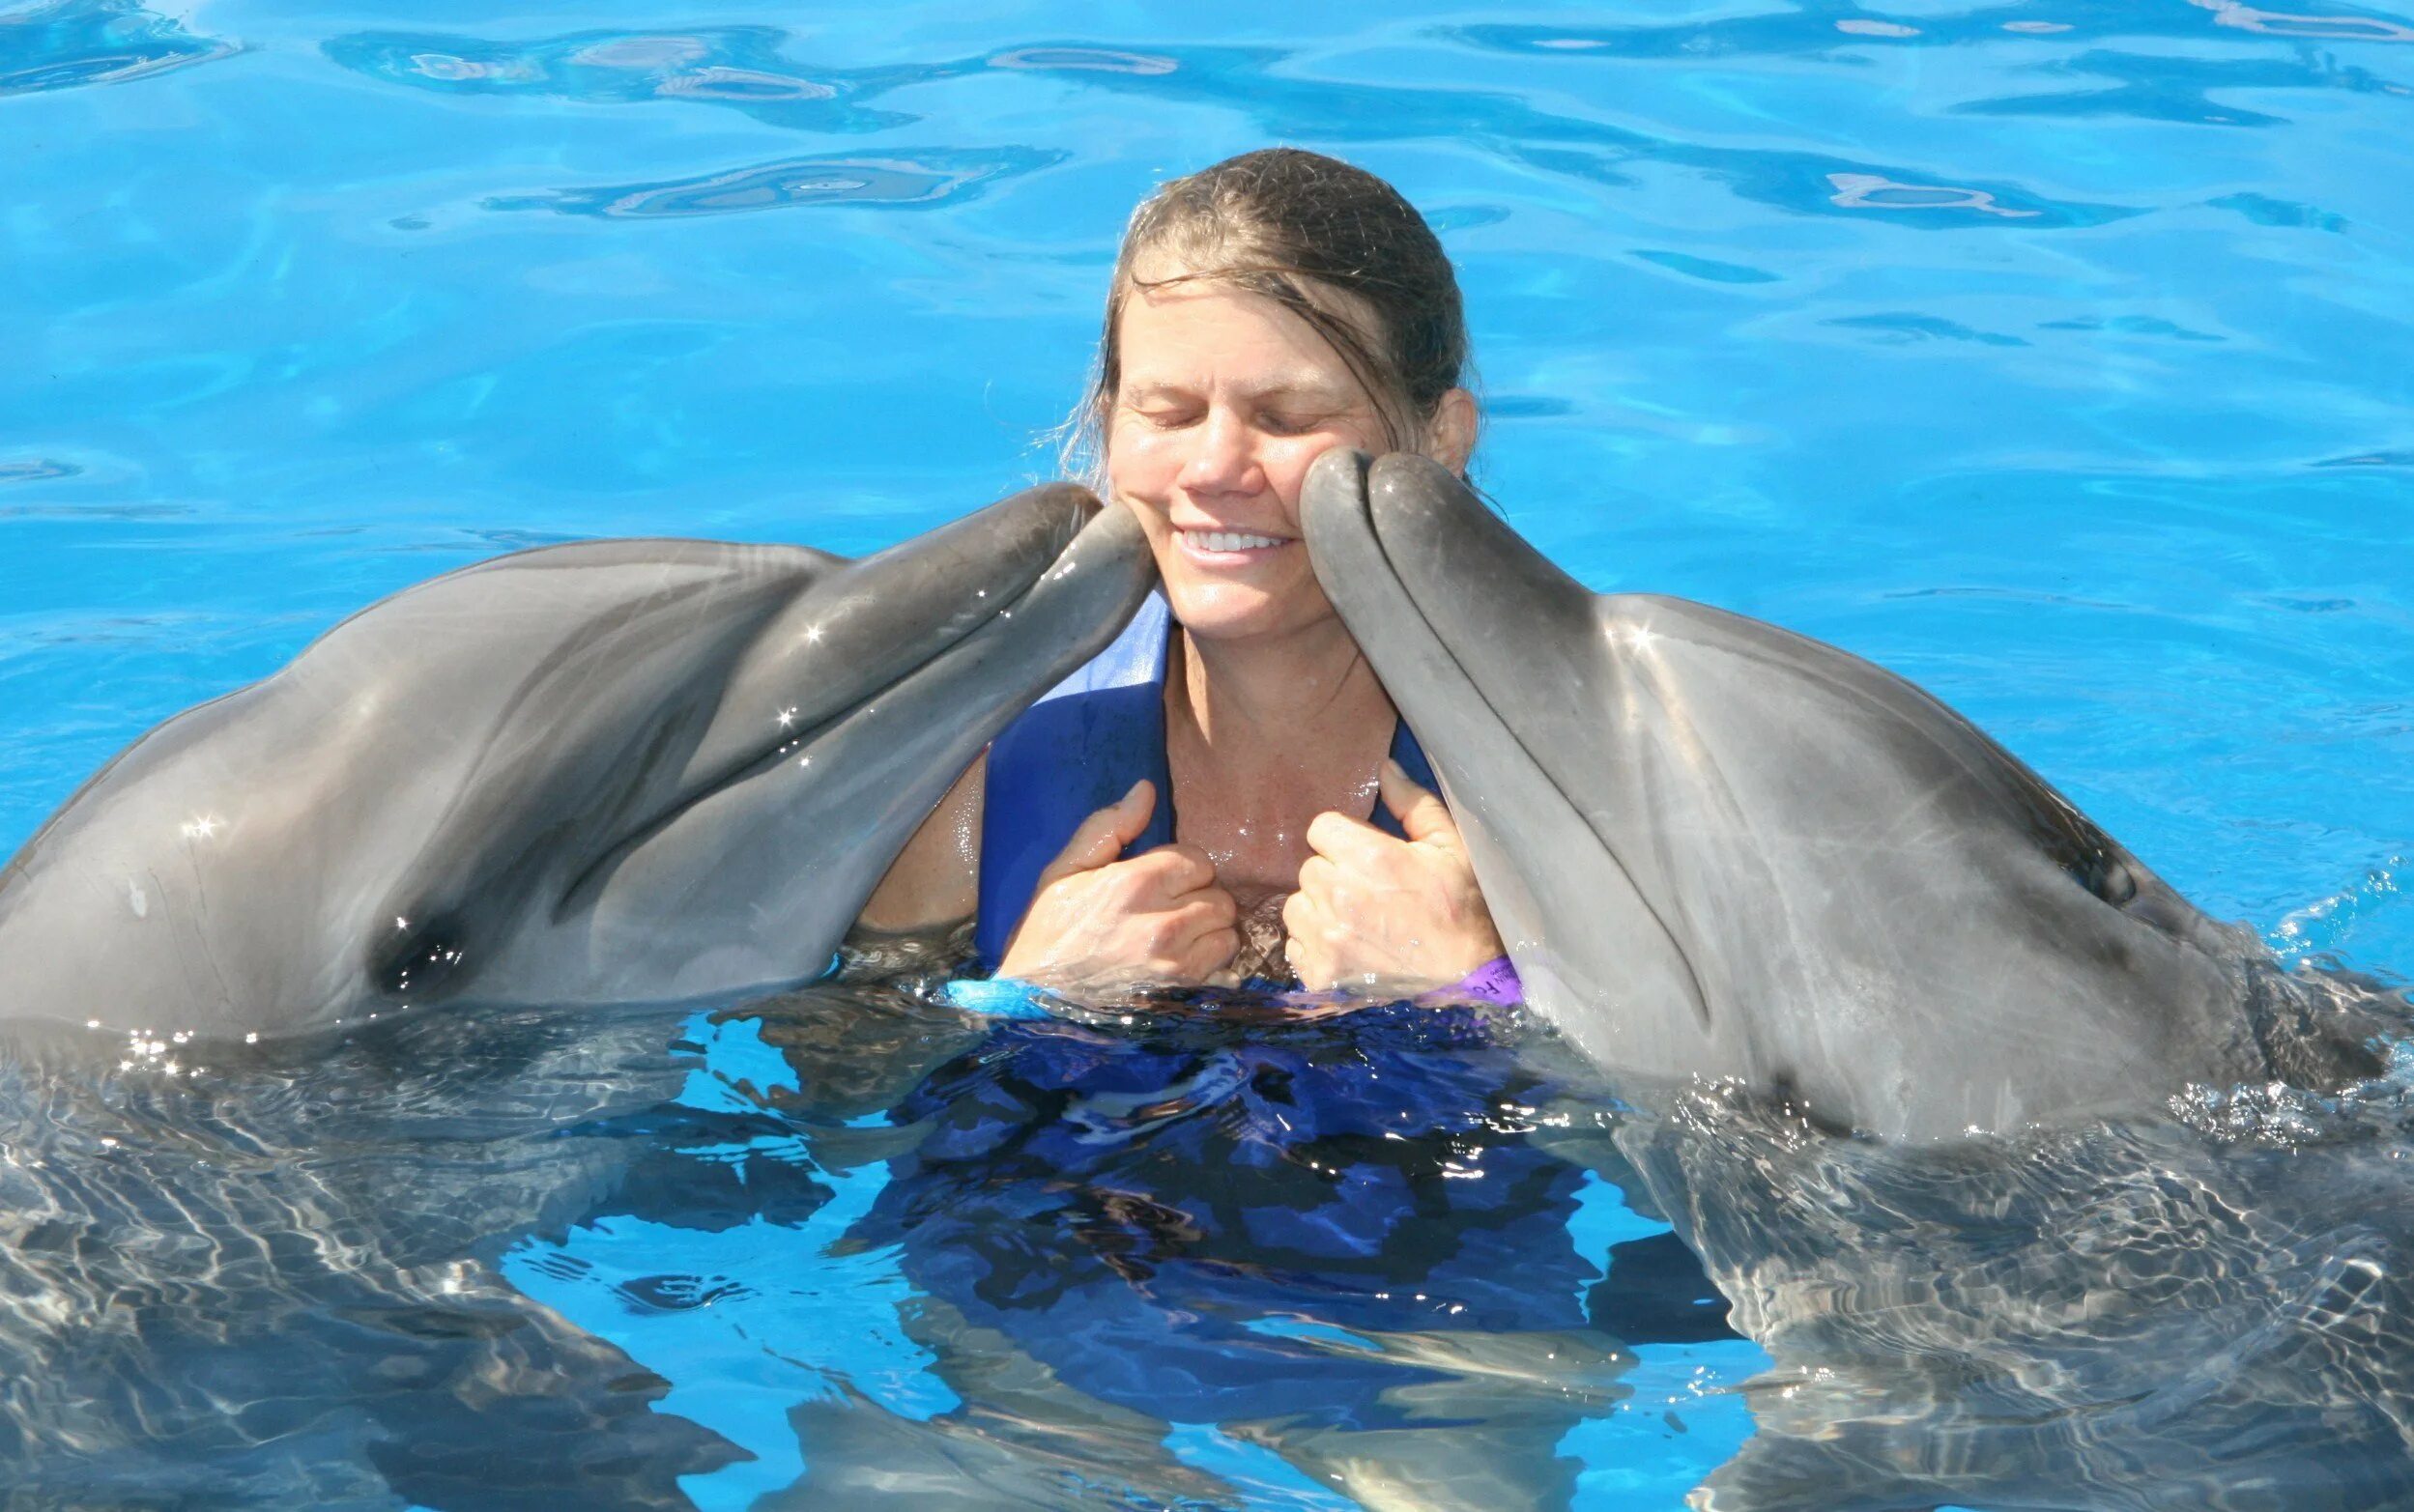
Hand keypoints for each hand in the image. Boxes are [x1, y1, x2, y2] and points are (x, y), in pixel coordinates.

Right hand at [997, 779, 1240, 991]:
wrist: (1032, 1006)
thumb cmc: (1045, 936)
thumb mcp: (1062, 873)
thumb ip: (1108, 827)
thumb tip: (1145, 789)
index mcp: (1136, 884)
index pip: (1198, 860)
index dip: (1182, 869)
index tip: (1160, 883)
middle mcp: (1165, 924)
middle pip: (1220, 898)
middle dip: (1199, 900)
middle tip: (1169, 912)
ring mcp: (1178, 968)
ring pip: (1227, 935)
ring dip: (1209, 936)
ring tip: (1177, 942)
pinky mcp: (1184, 1000)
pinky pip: (1227, 974)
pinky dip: (1213, 971)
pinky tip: (1184, 971)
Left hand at [1284, 760, 1504, 993]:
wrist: (1470, 975)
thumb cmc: (1462, 906)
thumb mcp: (1450, 846)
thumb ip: (1413, 803)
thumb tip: (1383, 768)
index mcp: (1369, 857)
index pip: (1320, 828)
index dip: (1343, 840)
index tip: (1364, 856)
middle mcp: (1339, 896)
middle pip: (1309, 868)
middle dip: (1333, 874)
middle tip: (1366, 891)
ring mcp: (1326, 940)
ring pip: (1297, 907)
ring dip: (1319, 910)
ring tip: (1356, 921)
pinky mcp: (1319, 975)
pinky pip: (1295, 945)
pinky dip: (1315, 946)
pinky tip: (1348, 947)